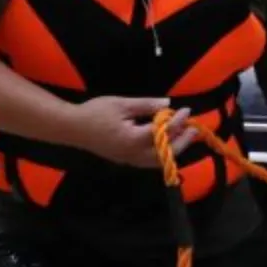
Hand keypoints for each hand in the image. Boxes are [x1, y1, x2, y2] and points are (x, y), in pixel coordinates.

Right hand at [64, 96, 192, 166]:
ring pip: (158, 161)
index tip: (186, 110)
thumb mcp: (122, 104)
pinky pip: (150, 162)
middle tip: (194, 128)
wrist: (72, 128)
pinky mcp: (125, 160)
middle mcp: (133, 154)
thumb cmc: (95, 112)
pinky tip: (168, 145)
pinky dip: (163, 155)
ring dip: (175, 150)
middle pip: (165, 153)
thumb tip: (168, 104)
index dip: (177, 121)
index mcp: (133, 139)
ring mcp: (129, 160)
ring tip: (186, 137)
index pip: (162, 132)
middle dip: (182, 141)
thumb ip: (146, 105)